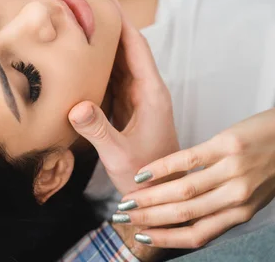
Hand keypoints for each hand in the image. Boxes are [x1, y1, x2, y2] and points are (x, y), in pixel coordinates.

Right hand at [68, 0, 179, 195]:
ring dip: (102, 43)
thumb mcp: (119, 153)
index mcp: (151, 94)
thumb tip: (76, 106)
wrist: (155, 194)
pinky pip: (110, 79)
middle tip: (86, 3)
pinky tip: (80, 58)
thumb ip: (99, 130)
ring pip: (118, 62)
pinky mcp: (125, 108)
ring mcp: (136, 98)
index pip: (137, 49)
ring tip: (80, 24)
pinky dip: (96, 64)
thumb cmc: (144, 174)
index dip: (123, 22)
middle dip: (110, 25)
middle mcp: (145, 91)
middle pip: (127, 49)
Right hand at [115, 108, 274, 248]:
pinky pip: (188, 160)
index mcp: (240, 212)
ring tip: (128, 198)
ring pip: (183, 191)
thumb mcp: (251, 195)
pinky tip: (143, 172)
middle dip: (148, 218)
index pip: (197, 235)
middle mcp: (236, 197)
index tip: (140, 236)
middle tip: (123, 215)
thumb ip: (223, 206)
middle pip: (184, 214)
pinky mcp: (226, 145)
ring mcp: (232, 171)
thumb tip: (189, 216)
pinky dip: (162, 168)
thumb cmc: (271, 165)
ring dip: (150, 196)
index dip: (165, 239)